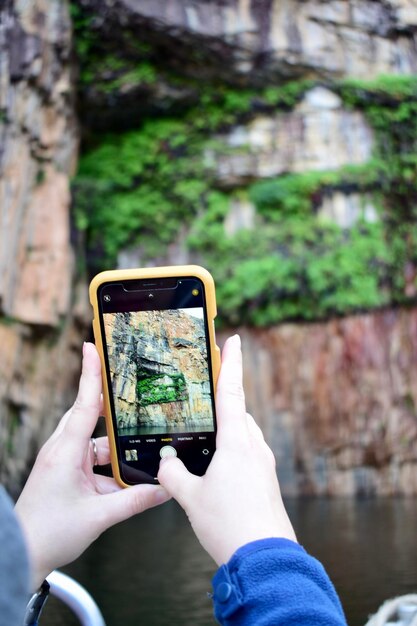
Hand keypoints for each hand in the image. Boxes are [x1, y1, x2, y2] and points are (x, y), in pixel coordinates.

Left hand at [15, 342, 169, 589]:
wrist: (22, 554)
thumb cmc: (50, 533)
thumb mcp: (99, 516)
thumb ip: (135, 500)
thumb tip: (166, 489)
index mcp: (66, 451)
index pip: (84, 404)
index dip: (91, 374)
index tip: (93, 347)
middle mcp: (63, 450)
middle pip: (90, 415)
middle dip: (111, 405)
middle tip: (133, 389)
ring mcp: (64, 461)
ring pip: (95, 441)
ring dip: (115, 446)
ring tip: (140, 447)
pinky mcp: (67, 473)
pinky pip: (93, 459)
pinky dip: (110, 465)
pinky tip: (127, 476)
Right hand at [158, 335, 295, 565]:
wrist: (264, 559)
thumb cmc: (229, 526)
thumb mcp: (191, 499)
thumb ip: (173, 477)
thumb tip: (165, 465)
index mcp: (236, 443)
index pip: (231, 393)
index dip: (231, 363)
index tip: (234, 341)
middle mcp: (254, 448)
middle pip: (239, 413)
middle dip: (223, 404)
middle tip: (204, 402)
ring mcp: (264, 465)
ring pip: (245, 435)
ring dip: (228, 432)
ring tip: (204, 444)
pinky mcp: (267, 481)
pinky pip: (249, 455)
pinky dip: (234, 452)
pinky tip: (218, 472)